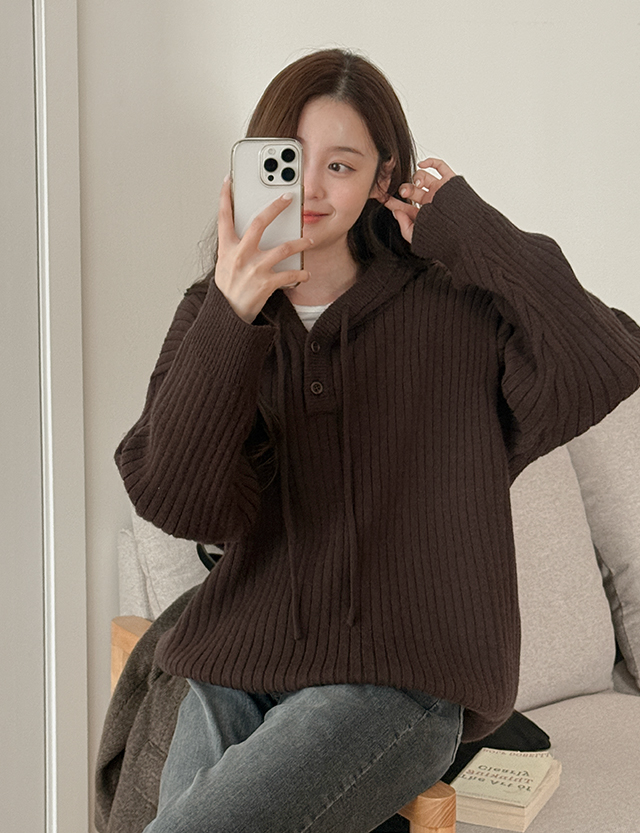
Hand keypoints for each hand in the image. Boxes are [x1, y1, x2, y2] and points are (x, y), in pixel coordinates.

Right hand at [215, 177, 312, 322]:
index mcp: (227, 248)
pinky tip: (305, 274)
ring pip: (284, 247)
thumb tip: (247, 231)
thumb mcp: (224, 264)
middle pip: (260, 222)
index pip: (224, 216)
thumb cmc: (228, 289)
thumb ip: (234, 247)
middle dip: (276, 207)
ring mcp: (254, 269)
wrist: (228, 316)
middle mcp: (240, 255)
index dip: (225, 196)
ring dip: (300, 242)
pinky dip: (301, 274)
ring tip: (308, 241)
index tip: (229, 180)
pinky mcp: (266, 284)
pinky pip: (290, 274)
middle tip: (288, 197)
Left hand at [382, 158, 456, 243]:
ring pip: (423, 177)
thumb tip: (396, 211)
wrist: (466, 232)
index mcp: (423, 216)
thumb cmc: (443, 238)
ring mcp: (440, 191)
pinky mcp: (450, 182)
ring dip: (416, 177)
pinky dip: (430, 162)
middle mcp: (431, 203)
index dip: (393, 202)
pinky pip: (440, 167)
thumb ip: (404, 226)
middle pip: (412, 190)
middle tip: (403, 191)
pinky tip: (422, 165)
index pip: (404, 207)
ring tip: (417, 184)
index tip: (383, 197)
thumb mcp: (417, 238)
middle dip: (405, 189)